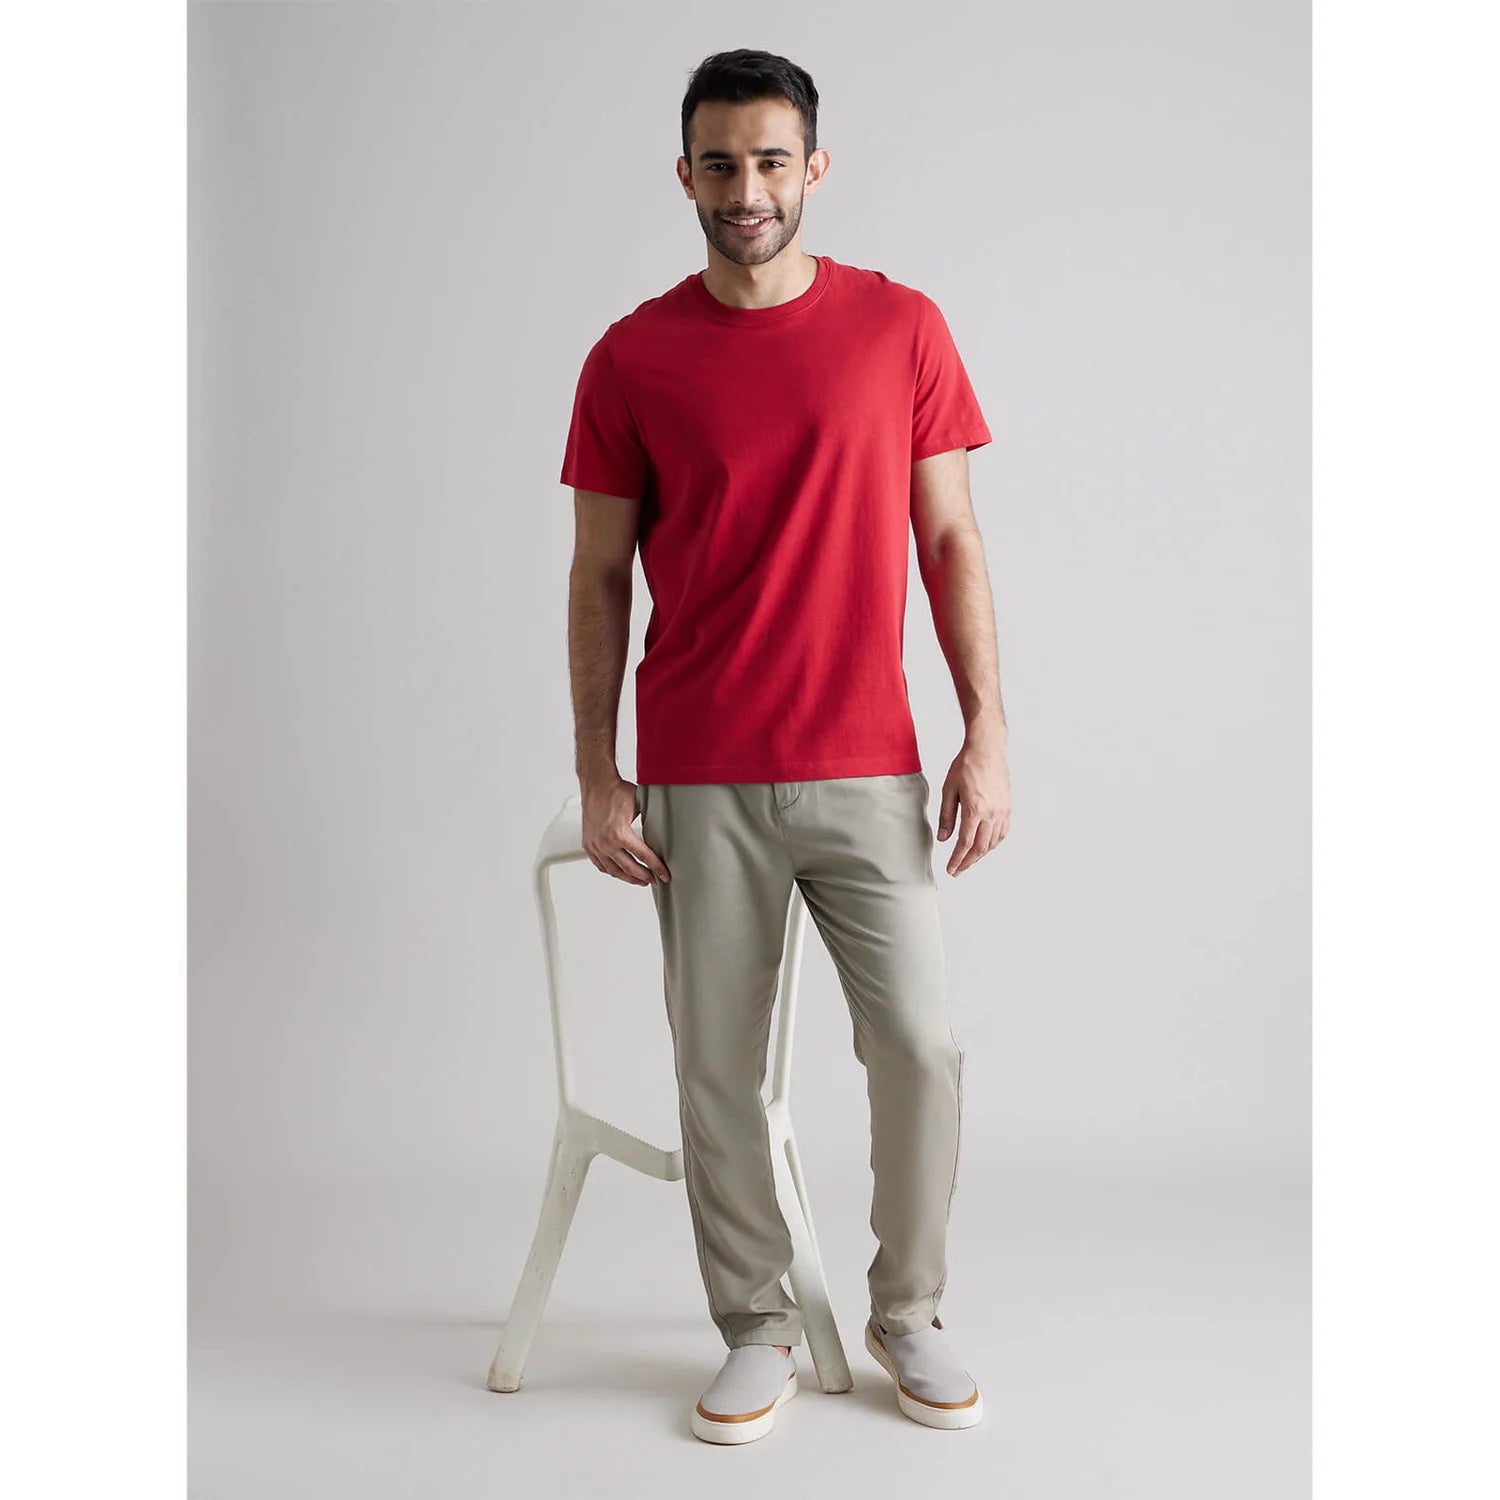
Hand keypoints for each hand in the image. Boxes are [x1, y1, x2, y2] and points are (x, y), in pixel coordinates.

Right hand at [581, 777, 670, 886]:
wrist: (597, 784)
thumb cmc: (617, 792)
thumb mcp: (640, 805)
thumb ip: (650, 821)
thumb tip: (665, 832)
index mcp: (620, 834)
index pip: (644, 856)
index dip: (657, 868)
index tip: (664, 875)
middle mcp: (606, 842)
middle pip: (629, 868)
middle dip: (644, 876)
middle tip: (654, 880)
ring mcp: (595, 845)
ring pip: (614, 871)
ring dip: (629, 878)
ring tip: (640, 880)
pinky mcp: (588, 845)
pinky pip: (601, 865)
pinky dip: (612, 871)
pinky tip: (620, 873)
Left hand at [935, 734, 1010, 875]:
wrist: (988, 749)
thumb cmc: (967, 765)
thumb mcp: (949, 789)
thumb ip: (947, 816)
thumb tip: (944, 838)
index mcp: (975, 809)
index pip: (965, 843)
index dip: (957, 859)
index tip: (951, 869)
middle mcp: (992, 813)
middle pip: (980, 848)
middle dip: (968, 862)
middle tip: (957, 870)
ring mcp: (1002, 811)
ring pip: (992, 842)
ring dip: (980, 855)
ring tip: (968, 860)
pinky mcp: (1007, 807)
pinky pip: (1002, 833)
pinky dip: (993, 844)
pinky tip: (985, 846)